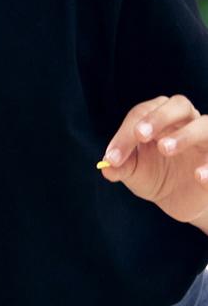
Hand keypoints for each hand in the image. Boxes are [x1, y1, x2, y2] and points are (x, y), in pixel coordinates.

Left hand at [100, 95, 207, 223]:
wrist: (180, 200)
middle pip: (179, 104)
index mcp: (160, 118)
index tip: (113, 157)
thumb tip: (107, 167)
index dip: (125, 134)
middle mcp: (187, 122)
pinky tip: (198, 176)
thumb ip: (120, 168)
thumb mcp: (134, 173)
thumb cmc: (154, 176)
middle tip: (140, 135)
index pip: (142, 114)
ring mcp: (207, 140)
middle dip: (159, 117)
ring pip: (206, 124)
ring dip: (186, 134)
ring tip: (165, 149)